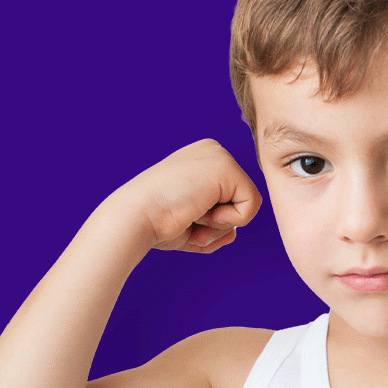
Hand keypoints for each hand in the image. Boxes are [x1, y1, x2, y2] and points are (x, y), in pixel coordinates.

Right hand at [112, 139, 261, 253]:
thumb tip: (233, 234)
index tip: (185, 216)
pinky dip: (229, 220)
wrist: (136, 216)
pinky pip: (251, 205)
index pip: (231, 198)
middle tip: (188, 217)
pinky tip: (201, 211)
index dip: (212, 219)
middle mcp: (213, 153)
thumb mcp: (190, 222)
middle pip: (241, 200)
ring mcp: (219, 156)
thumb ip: (214, 227)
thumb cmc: (156, 223)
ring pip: (248, 204)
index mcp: (203, 161)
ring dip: (221, 223)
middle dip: (218, 222)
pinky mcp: (226, 167)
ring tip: (192, 213)